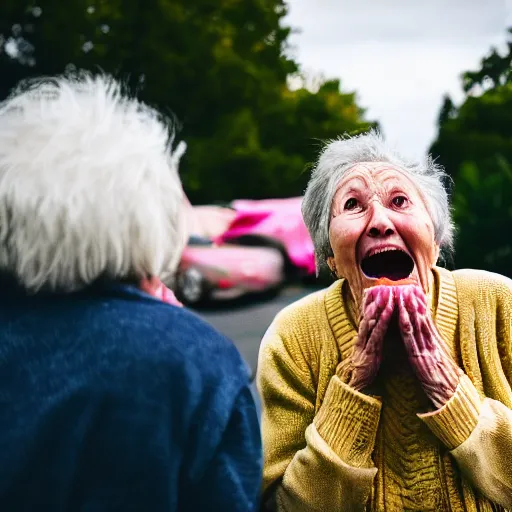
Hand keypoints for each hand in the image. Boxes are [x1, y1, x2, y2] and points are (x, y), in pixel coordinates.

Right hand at [337, 285, 394, 391]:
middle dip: (375, 300)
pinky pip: (376, 334)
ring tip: (386, 295)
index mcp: (363, 335)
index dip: (371, 301)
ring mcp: (365, 343)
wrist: (356, 384)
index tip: (376, 288)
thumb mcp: (368, 348)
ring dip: (379, 307)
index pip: (366, 315)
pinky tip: (387, 314)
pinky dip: (382, 323)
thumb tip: (377, 322)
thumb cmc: (365, 367)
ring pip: (371, 321)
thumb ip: (372, 335)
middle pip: (368, 315)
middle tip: (383, 286)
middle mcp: (362, 336)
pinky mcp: (369, 351)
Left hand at [396, 285, 461, 407]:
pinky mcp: (419, 356)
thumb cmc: (441, 374)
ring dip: (407, 308)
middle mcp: (430, 340)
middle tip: (406, 286)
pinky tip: (400, 316)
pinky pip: (410, 338)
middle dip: (412, 301)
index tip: (414, 289)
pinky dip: (405, 326)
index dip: (419, 302)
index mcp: (434, 339)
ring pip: (415, 324)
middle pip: (420, 317)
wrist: (449, 391)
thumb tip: (424, 327)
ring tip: (402, 294)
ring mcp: (425, 346)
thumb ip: (431, 340)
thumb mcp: (437, 353)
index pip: (425, 317)